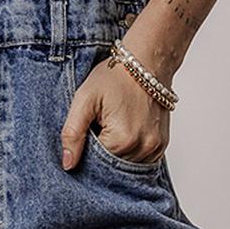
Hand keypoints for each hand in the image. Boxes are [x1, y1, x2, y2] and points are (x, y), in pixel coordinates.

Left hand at [60, 55, 170, 169]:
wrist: (147, 61)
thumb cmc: (115, 76)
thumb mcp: (85, 100)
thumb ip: (73, 133)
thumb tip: (68, 164)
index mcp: (122, 140)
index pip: (95, 163)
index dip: (86, 151)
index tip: (88, 130)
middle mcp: (142, 148)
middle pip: (111, 167)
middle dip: (101, 154)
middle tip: (98, 126)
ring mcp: (155, 148)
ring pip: (125, 165)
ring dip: (115, 153)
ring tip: (113, 126)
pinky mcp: (161, 145)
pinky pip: (139, 160)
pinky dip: (128, 152)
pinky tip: (124, 132)